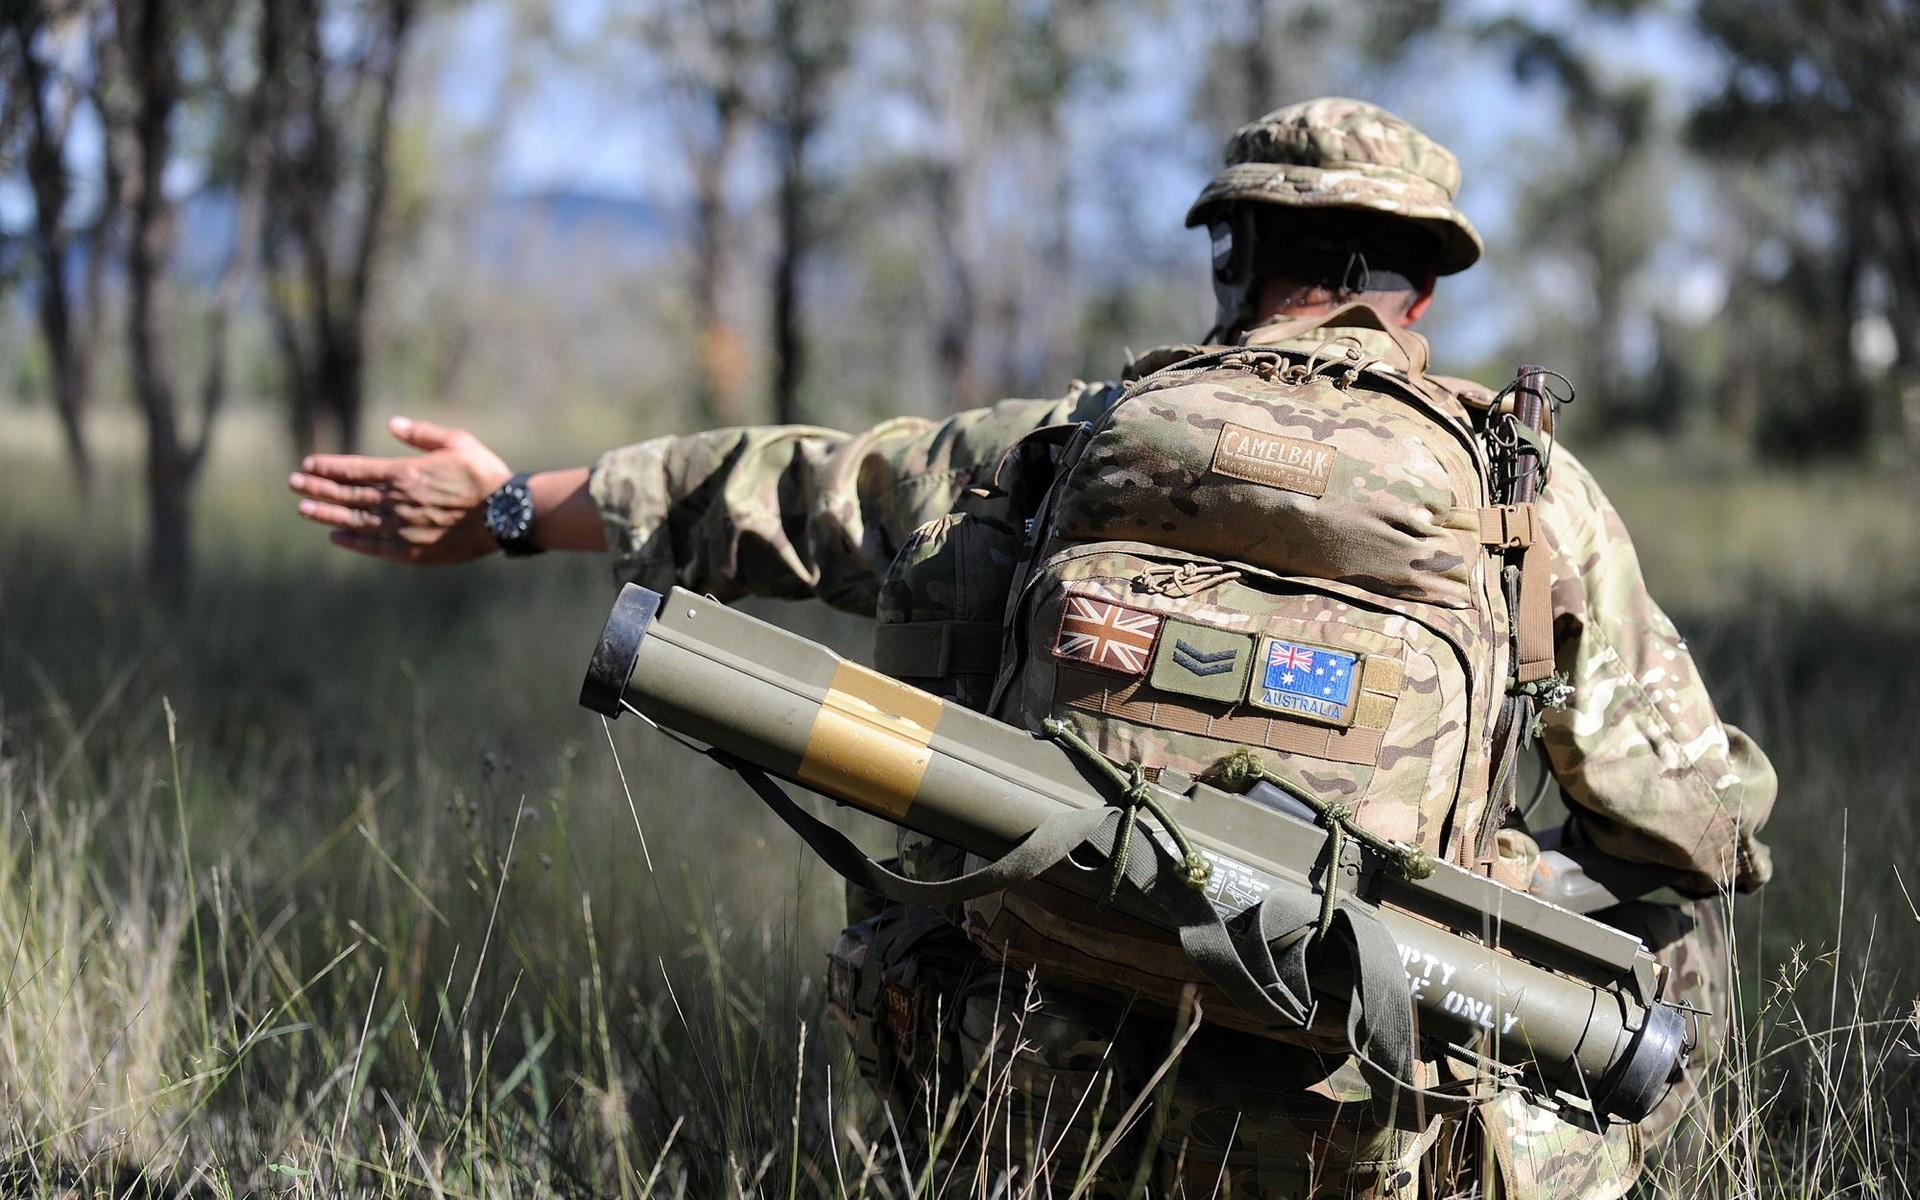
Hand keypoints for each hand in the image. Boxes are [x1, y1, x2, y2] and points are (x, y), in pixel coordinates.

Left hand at [288, 416, 513, 564]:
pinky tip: (336, 538)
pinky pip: (376, 547)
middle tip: (294, 485)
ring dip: (327, 515)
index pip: (355, 470)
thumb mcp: (458, 442)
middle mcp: (397, 501)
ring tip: (304, 510)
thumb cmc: (485, 476)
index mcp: (405, 473)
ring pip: (355, 521)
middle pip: (347, 495)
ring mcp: (403, 528)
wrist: (507, 515)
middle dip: (317, 489)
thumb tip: (392, 423)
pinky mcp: (414, 551)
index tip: (307, 465)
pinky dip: (353, 542)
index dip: (329, 468)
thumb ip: (422, 433)